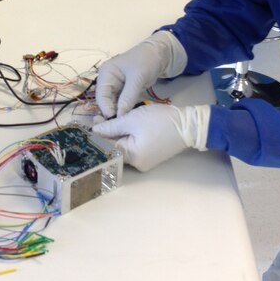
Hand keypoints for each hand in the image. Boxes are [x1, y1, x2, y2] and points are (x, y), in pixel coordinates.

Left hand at [92, 103, 209, 171]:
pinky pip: (132, 148)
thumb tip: (95, 130)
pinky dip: (126, 137)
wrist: (189, 125)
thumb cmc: (160, 121)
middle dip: (105, 134)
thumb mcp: (132, 119)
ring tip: (107, 118)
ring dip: (115, 134)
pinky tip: (121, 125)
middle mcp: (136, 164)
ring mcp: (144, 161)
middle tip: (98, 117)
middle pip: (114, 149)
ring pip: (122, 148)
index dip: (96, 135)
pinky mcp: (149, 156)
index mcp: (132, 157)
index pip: (107, 148)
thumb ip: (111, 126)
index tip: (90, 122)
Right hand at [95, 31, 187, 117]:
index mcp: (106, 73)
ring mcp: (115, 86)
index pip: (101, 94)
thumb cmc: (146, 61)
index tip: (114, 120)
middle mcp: (107, 80)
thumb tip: (120, 115)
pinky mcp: (123, 90)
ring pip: (112, 103)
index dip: (106, 108)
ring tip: (122, 124)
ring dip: (117, 113)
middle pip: (105, 100)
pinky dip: (123, 110)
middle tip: (117, 126)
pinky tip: (127, 118)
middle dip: (110, 112)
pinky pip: (120, 102)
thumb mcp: (137, 78)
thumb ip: (128, 97)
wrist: (159, 54)